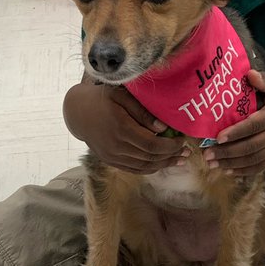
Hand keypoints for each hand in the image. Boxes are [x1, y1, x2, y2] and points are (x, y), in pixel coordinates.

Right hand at [63, 82, 185, 173]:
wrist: (77, 112)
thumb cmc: (102, 98)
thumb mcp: (122, 96)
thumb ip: (143, 112)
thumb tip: (163, 128)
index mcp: (122, 129)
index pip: (153, 145)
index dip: (171, 146)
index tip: (183, 140)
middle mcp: (117, 146)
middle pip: (151, 158)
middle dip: (171, 156)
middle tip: (187, 152)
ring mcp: (112, 156)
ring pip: (144, 167)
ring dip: (164, 165)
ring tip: (179, 160)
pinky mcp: (110, 161)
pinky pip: (134, 169)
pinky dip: (150, 168)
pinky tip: (161, 164)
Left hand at [204, 71, 264, 177]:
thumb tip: (250, 75)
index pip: (254, 125)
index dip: (236, 132)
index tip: (218, 138)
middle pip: (251, 146)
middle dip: (227, 152)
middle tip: (207, 155)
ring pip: (253, 159)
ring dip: (231, 163)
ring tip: (211, 164)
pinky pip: (259, 167)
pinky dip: (242, 171)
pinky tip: (226, 170)